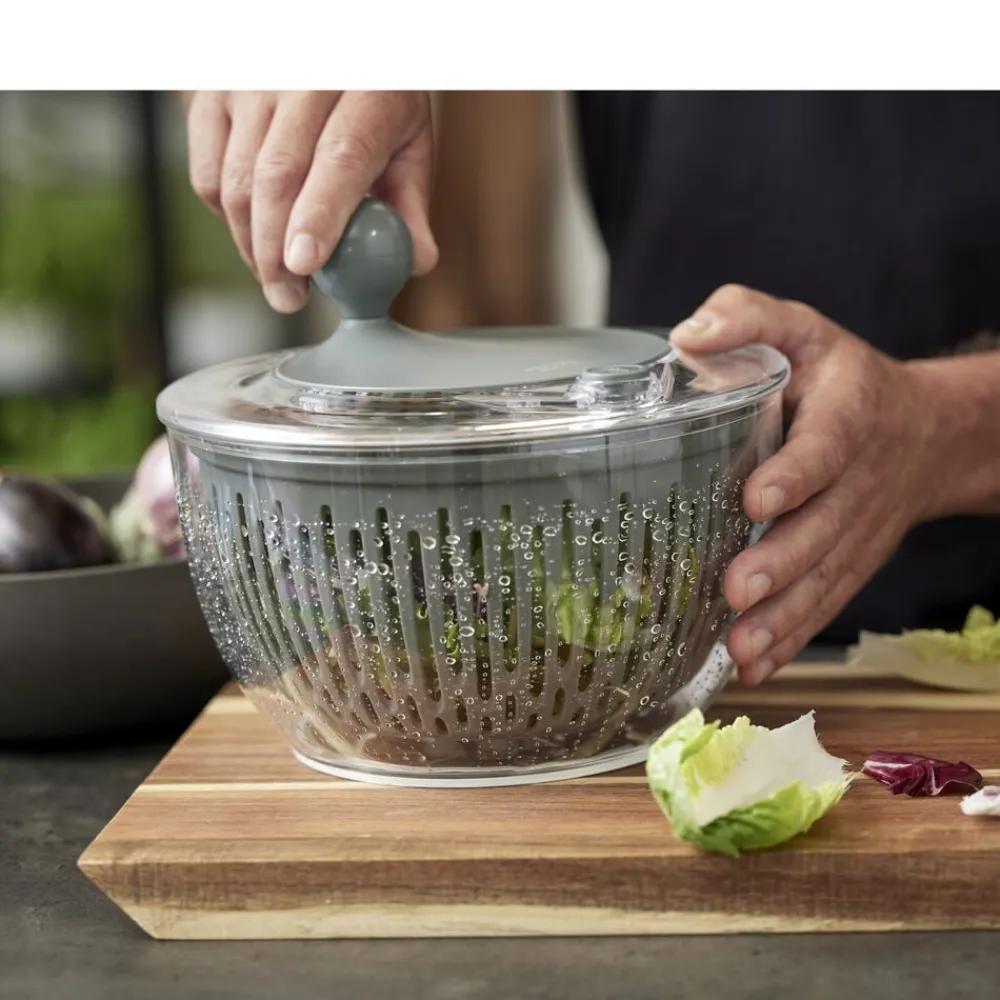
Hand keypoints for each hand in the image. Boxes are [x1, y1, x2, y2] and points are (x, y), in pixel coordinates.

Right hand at [184, 91, 437, 312]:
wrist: (332, 52)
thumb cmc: (371, 102)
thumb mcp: (409, 143)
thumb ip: (411, 205)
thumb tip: (414, 261)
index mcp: (367, 89)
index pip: (339, 157)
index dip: (319, 216)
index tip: (305, 264)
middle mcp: (303, 77)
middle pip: (276, 176)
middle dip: (275, 252)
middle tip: (289, 297)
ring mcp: (250, 82)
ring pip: (236, 181)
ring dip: (251, 245)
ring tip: (277, 276)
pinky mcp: (209, 94)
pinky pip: (206, 174)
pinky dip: (226, 218)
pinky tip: (253, 232)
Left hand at [670, 285, 935, 684]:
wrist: (925, 433)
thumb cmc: (841, 379)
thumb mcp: (802, 330)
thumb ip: (749, 317)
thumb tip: (686, 335)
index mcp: (847, 417)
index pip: (824, 448)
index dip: (795, 475)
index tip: (755, 501)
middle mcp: (856, 482)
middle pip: (823, 528)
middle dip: (781, 564)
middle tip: (737, 592)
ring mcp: (856, 532)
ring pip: (825, 579)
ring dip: (783, 618)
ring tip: (739, 648)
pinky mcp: (850, 564)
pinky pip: (826, 604)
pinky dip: (793, 638)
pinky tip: (754, 667)